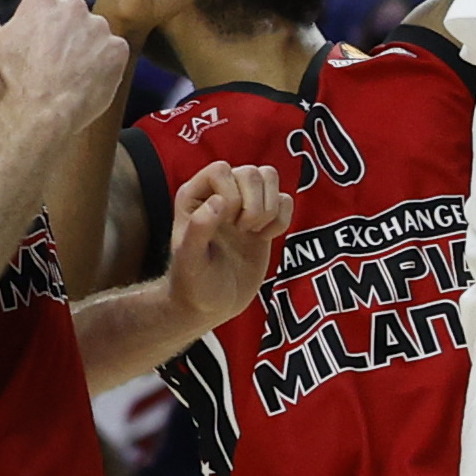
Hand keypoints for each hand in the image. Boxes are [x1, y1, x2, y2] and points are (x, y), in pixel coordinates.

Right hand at [0, 0, 128, 133]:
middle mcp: (75, 6)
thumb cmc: (10, 78)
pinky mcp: (118, 49)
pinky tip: (87, 81)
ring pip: (93, 35)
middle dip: (64, 37)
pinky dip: (104, 65)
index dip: (37, 33)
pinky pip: (113, 53)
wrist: (39, 114)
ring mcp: (100, 27)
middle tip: (50, 65)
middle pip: (71, 18)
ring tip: (69, 76)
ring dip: (86, 50)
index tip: (31, 53)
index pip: (44, 9)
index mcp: (43, 0)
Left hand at [164, 160, 291, 327]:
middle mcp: (220, 194)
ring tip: (254, 232)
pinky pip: (286, 200)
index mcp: (195, 196)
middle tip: (242, 230)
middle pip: (251, 171)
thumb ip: (198, 230)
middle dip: (254, 203)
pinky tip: (266, 238)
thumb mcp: (189, 261)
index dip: (231, 195)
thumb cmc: (192, 284)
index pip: (221, 169)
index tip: (226, 224)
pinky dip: (282, 220)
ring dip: (270, 207)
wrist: (210, 305)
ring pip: (270, 176)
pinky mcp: (263, 220)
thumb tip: (219, 201)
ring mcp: (243, 206)